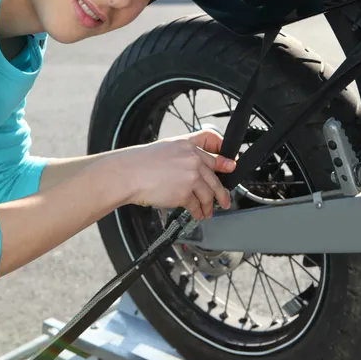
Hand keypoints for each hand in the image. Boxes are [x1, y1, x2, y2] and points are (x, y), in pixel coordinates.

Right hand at [112, 130, 235, 219]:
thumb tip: (197, 165)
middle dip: (222, 192)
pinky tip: (197, 214)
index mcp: (188, 145)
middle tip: (225, 199)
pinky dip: (198, 212)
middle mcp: (193, 159)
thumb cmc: (141, 162)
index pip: (214, 147)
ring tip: (208, 211)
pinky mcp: (185, 193)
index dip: (225, 159)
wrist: (129, 174)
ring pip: (209, 194)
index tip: (231, 166)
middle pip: (215, 176)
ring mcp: (191, 176)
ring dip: (210, 205)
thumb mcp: (166, 148)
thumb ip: (185, 154)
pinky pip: (197, 205)